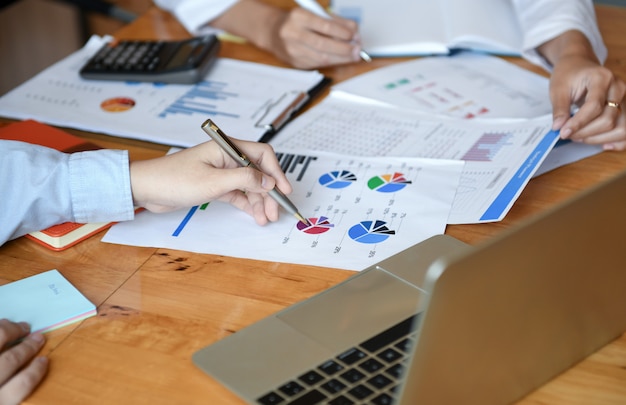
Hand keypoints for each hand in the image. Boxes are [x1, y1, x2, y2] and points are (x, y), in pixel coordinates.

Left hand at [0, 319, 47, 404]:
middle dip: (26, 347)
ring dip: (7, 331)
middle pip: (10, 361)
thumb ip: (15, 394)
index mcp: (1, 402)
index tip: (44, 360)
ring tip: (16, 326)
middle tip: (37, 338)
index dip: (36, 370)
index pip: (23, 384)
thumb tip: (34, 395)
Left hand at [129, 140, 291, 225]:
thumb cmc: (174, 179)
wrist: (146, 189)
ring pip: (250, 186)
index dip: (276, 172)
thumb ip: (244, 179)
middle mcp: (227, 158)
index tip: (284, 190)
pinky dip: (248, 204)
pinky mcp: (215, 186)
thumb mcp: (213, 181)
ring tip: (265, 218)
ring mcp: (222, 173)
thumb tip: (269, 181)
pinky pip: (239, 194)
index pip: (262, 155)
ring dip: (260, 201)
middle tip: (276, 211)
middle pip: (258, 172)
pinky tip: (255, 215)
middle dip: (269, 192)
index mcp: (228, 148)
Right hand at [267, 8, 361, 68]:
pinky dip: (331, 62)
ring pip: (321, 58)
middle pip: (324, 45)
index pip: (326, 26)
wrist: (272, 32)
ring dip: (341, 58)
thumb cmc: (297, 21)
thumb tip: (354, 31)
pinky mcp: (295, 62)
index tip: (355, 35)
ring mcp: (292, 50)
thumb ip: (334, 21)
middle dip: (344, 49)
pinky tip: (340, 59)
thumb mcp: (314, 13)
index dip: (343, 32)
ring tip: (353, 55)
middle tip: (357, 49)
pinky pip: (317, 64)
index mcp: (298, 17)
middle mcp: (293, 33)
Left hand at [540, 30, 625, 150]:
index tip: (563, 132)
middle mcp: (618, 88)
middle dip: (586, 132)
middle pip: (608, 119)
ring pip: (621, 128)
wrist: (579, 65)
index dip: (578, 123)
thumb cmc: (569, 75)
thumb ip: (560, 109)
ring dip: (598, 139)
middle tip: (568, 134)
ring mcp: (625, 98)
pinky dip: (618, 141)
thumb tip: (559, 127)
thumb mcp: (558, 89)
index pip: (594, 106)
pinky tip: (603, 144)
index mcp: (601, 78)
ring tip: (580, 137)